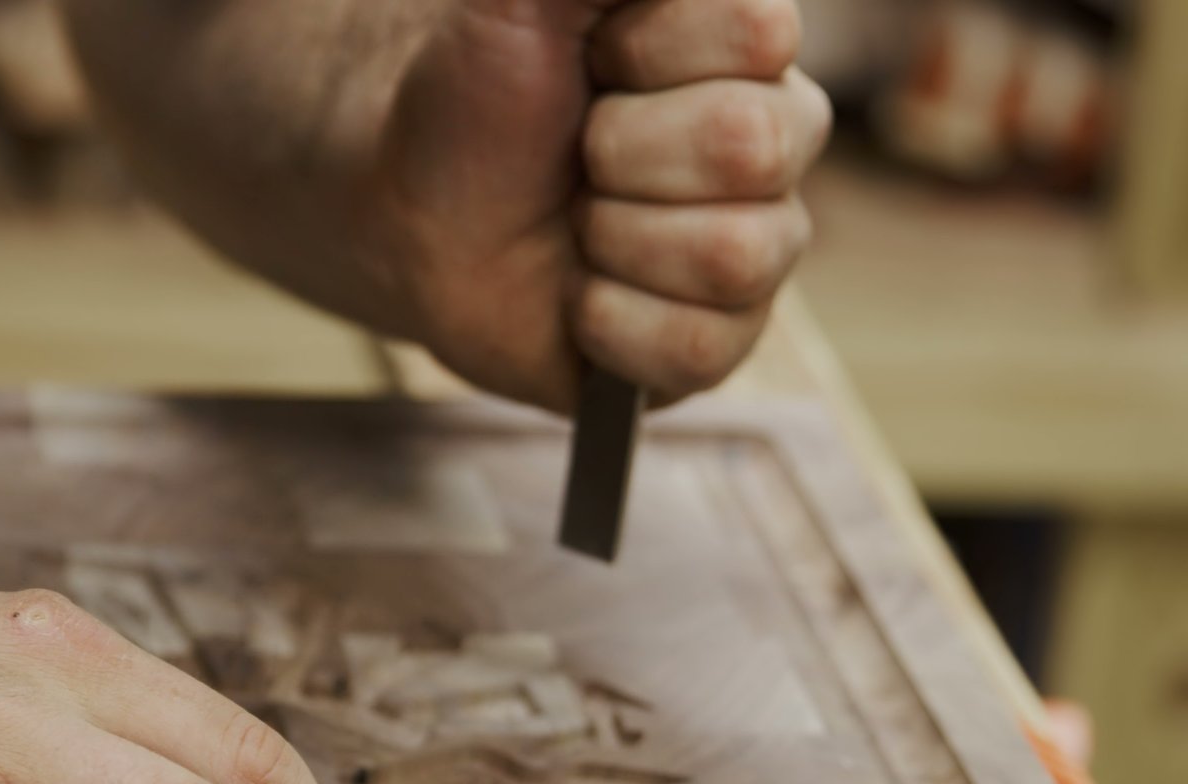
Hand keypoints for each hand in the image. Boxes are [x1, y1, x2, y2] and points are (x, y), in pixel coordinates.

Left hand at [374, 0, 830, 409]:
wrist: (413, 209)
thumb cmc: (478, 89)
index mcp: (750, 47)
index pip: (758, 32)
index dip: (646, 52)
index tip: (592, 61)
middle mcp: (775, 144)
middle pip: (751, 147)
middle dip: (621, 150)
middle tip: (578, 153)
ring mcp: (755, 252)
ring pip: (729, 254)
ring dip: (610, 239)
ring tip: (576, 224)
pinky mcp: (715, 346)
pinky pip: (697, 347)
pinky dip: (606, 323)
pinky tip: (577, 296)